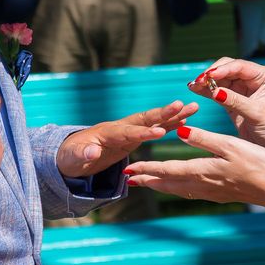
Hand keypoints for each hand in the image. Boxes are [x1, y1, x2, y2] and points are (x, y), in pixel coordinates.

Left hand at [56, 100, 198, 177]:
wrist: (72, 154)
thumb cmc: (71, 157)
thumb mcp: (73, 159)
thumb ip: (83, 154)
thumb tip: (93, 151)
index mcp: (107, 133)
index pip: (128, 132)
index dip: (143, 132)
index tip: (160, 132)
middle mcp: (120, 127)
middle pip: (144, 119)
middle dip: (163, 113)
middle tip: (182, 105)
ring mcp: (128, 130)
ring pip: (153, 121)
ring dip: (173, 115)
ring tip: (193, 107)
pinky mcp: (133, 135)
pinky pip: (155, 128)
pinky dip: (169, 124)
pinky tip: (185, 121)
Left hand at [124, 126, 264, 206]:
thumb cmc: (254, 163)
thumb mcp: (229, 145)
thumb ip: (203, 138)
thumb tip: (179, 130)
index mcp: (201, 170)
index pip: (166, 169)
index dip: (146, 168)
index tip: (128, 168)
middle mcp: (200, 183)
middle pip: (166, 183)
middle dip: (146, 180)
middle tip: (127, 179)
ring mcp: (209, 191)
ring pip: (176, 189)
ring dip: (158, 185)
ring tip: (145, 183)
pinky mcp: (217, 194)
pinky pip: (188, 192)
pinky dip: (175, 188)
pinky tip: (176, 187)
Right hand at [188, 58, 264, 150]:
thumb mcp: (255, 113)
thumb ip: (235, 101)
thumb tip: (215, 91)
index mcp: (263, 75)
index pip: (240, 66)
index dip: (222, 69)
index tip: (208, 75)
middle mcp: (252, 78)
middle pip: (227, 68)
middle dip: (212, 74)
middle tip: (198, 81)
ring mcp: (241, 87)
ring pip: (219, 79)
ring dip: (206, 82)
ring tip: (193, 85)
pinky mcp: (232, 98)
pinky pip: (216, 90)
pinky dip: (206, 90)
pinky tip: (194, 89)